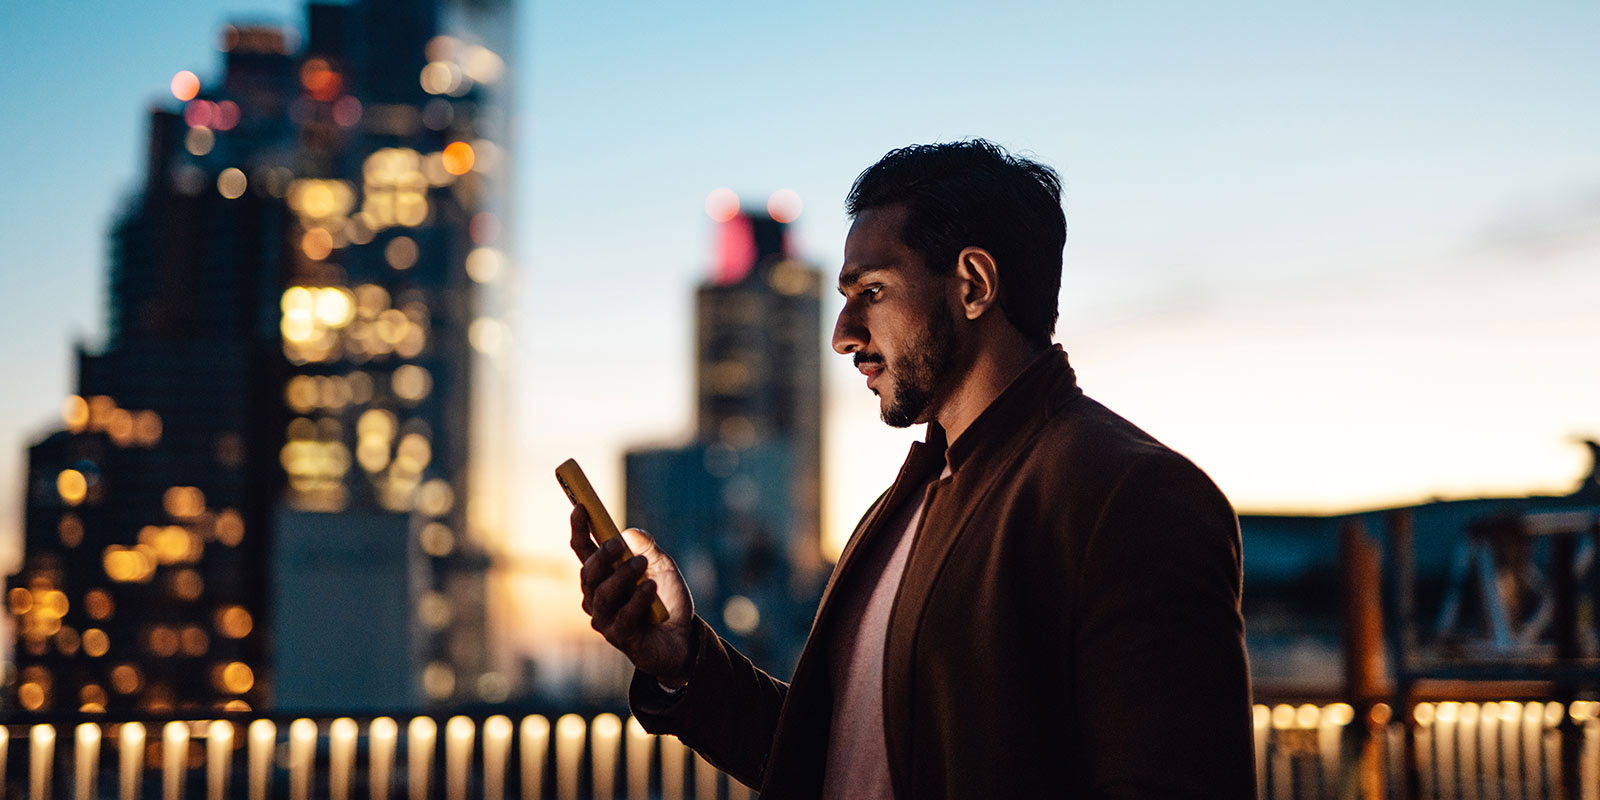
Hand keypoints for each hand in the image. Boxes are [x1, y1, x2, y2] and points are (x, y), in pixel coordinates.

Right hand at [570, 505, 697, 686]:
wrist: (683, 637)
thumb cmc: (666, 600)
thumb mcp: (663, 567)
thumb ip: (648, 549)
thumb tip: (630, 533)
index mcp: (603, 575)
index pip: (583, 550)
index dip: (579, 529)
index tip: (581, 506)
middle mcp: (597, 596)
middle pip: (587, 573)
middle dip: (601, 556)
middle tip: (618, 544)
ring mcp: (606, 619)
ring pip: (602, 594)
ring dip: (621, 576)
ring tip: (642, 565)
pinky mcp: (620, 637)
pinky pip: (623, 616)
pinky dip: (638, 599)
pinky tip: (652, 588)